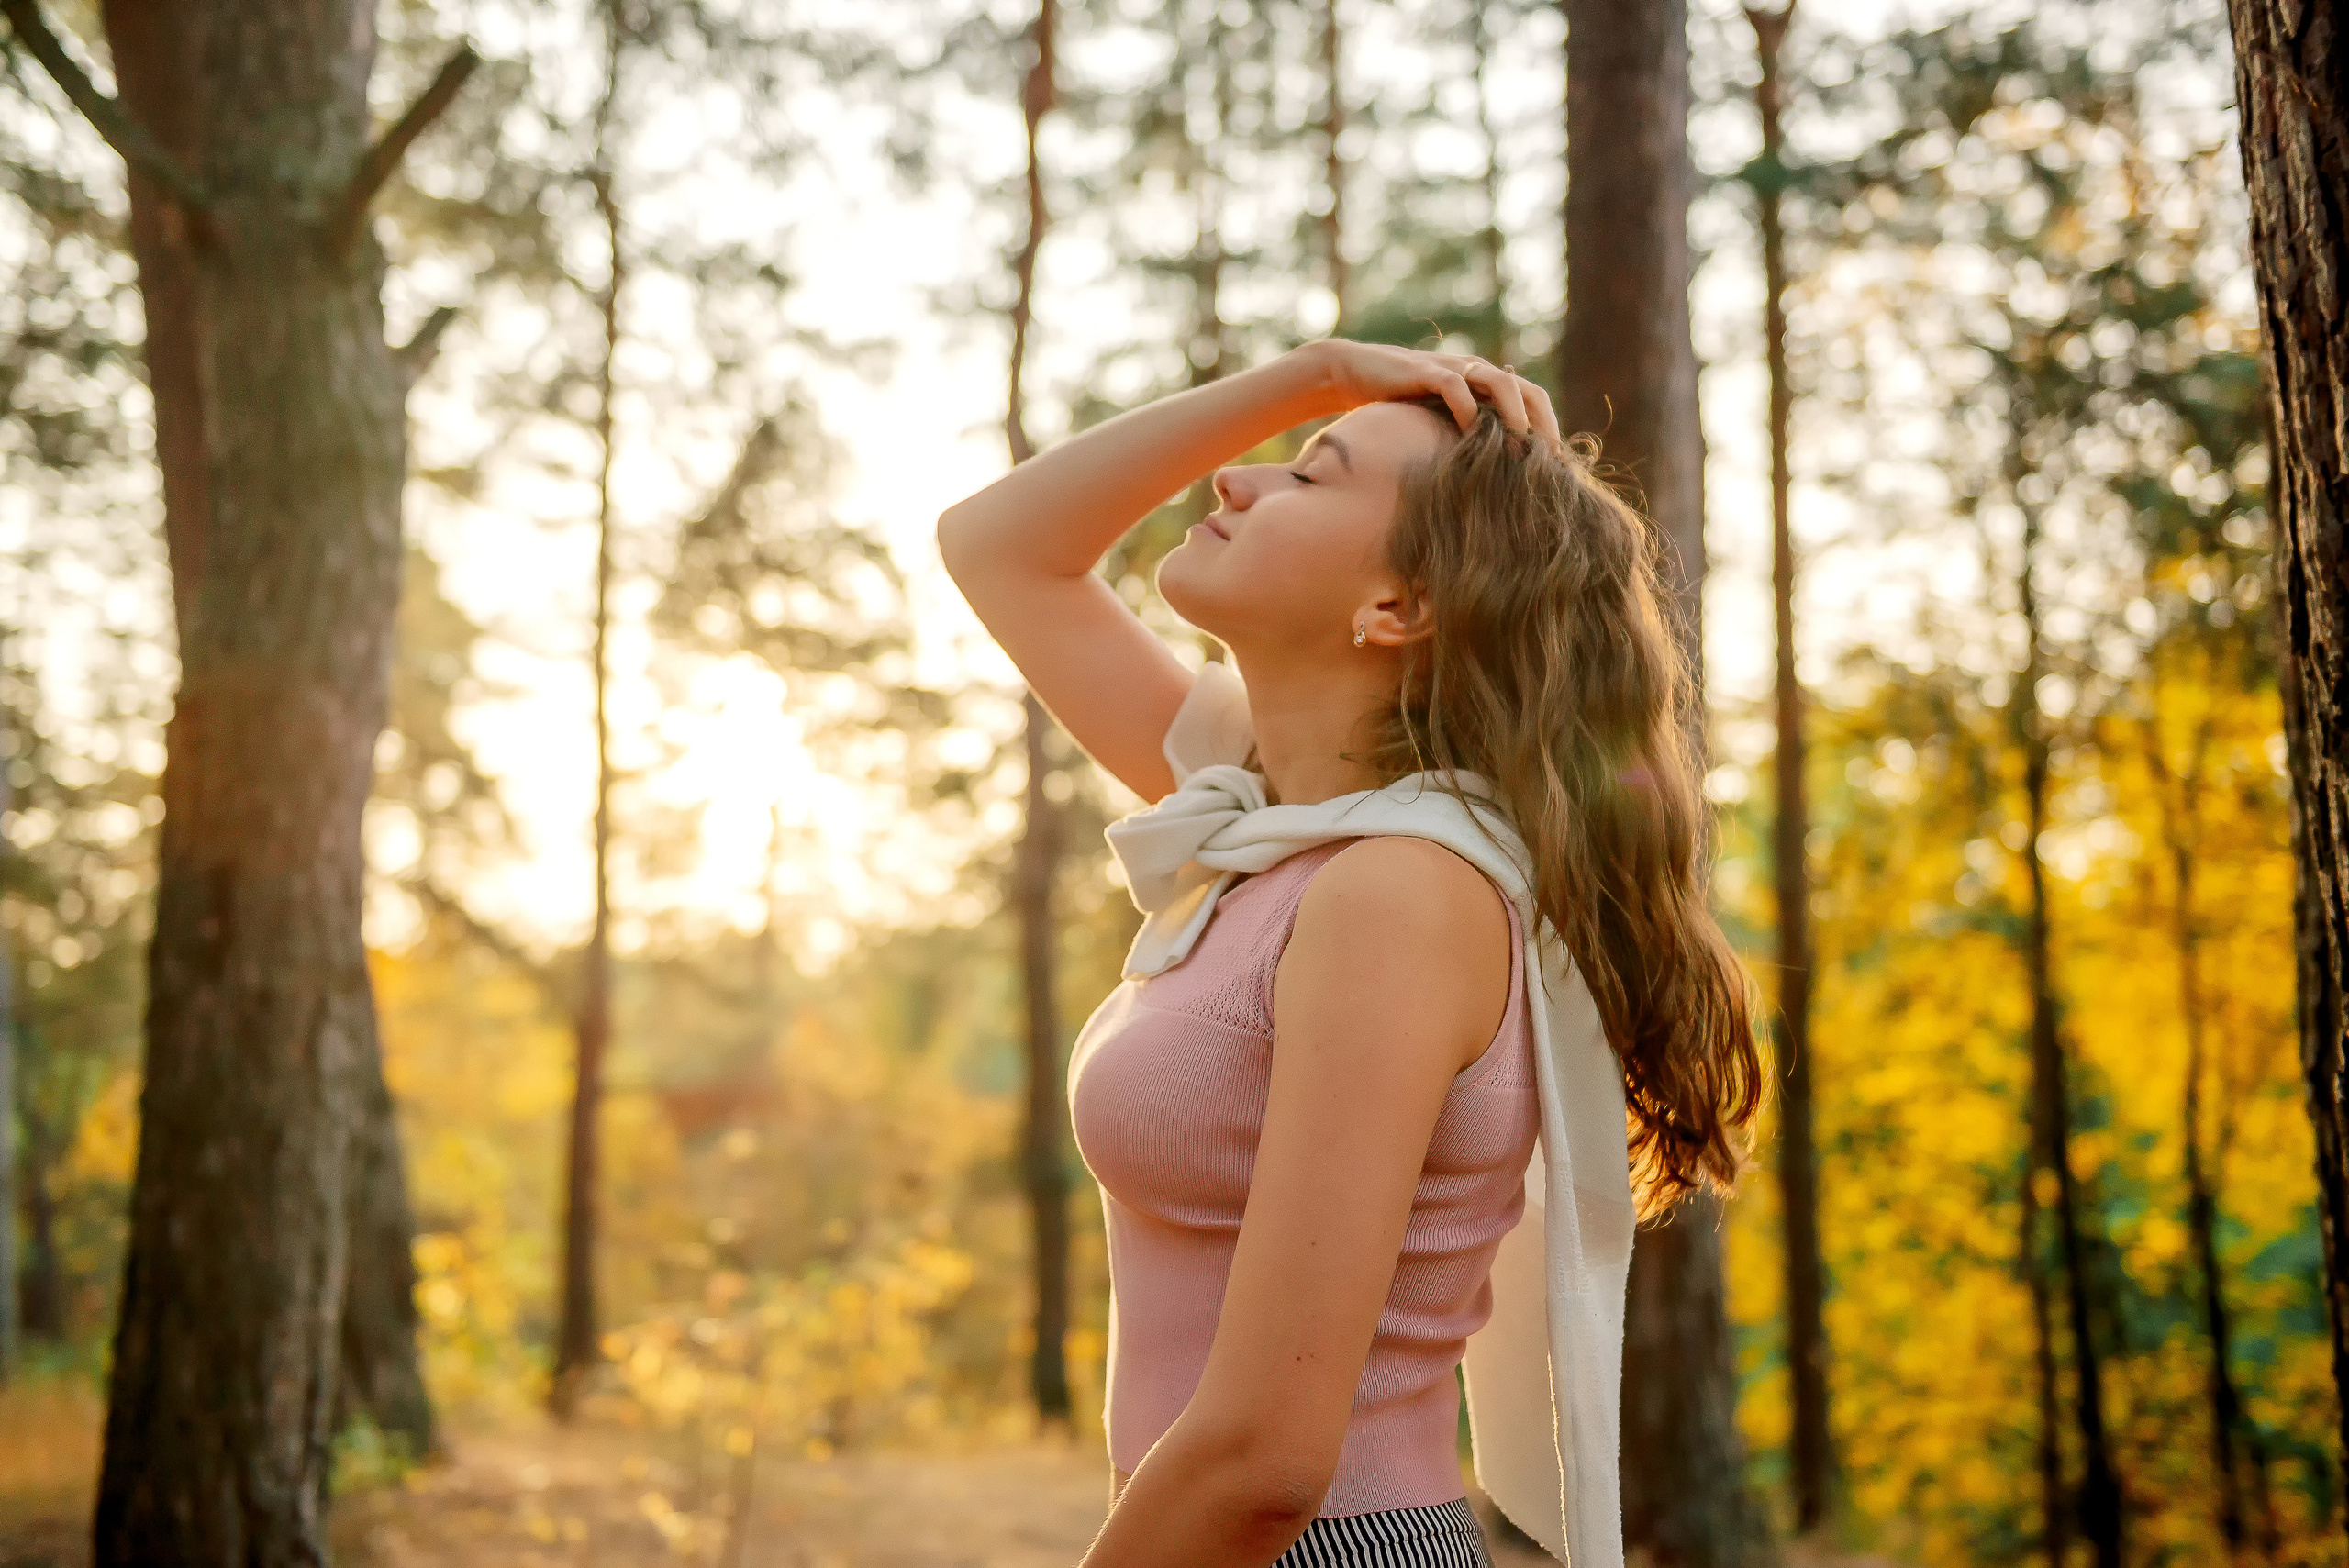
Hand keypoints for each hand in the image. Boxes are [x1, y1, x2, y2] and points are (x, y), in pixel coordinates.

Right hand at [1301, 339, 1561, 442]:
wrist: (1353, 373)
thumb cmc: (1397, 405)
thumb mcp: (1438, 422)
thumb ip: (1465, 437)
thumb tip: (1490, 479)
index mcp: (1484, 382)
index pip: (1532, 399)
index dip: (1548, 428)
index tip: (1557, 465)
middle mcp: (1475, 371)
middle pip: (1527, 390)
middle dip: (1543, 424)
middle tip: (1552, 460)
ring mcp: (1452, 367)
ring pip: (1500, 382)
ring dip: (1515, 413)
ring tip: (1523, 445)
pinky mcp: (1424, 371)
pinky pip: (1454, 385)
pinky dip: (1467, 409)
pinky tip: (1469, 435)